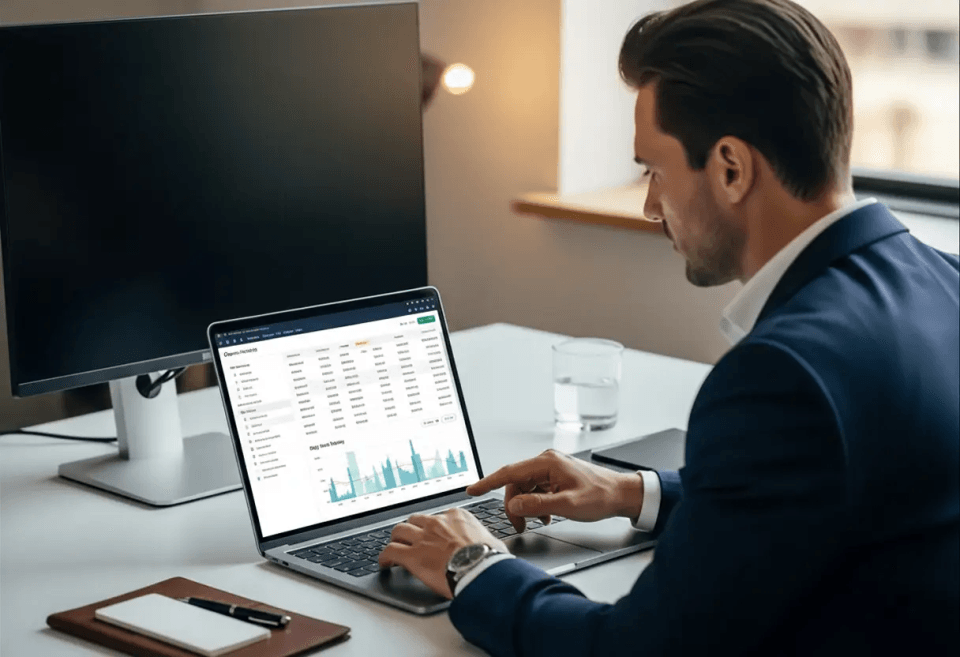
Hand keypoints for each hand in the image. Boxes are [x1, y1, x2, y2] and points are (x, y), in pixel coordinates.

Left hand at [377, 508, 507, 598]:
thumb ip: (484, 539)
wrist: (481, 570)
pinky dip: (385, 556)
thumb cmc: (490, 559)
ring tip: (395, 547)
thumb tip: (491, 547)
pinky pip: (391, 551)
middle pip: (415, 520)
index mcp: (457, 516)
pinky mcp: (412, 555)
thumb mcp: (492, 541)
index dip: (432, 527)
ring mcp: (423, 538)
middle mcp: (437, 523)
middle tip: (410, 538)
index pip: (438, 517)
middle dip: (411, 529)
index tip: (432, 534)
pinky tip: (385, 563)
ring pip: (399, 531)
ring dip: (396, 539)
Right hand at [467, 449, 643, 531]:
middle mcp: (546, 462)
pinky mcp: (555, 477)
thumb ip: (538, 505)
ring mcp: (551, 469)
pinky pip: (536, 490)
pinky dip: (536, 504)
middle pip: (516, 483)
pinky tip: (546, 515)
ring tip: (539, 521)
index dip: (488, 482)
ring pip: (525, 488)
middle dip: (515, 505)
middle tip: (520, 524)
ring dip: (527, 506)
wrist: (622, 495)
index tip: (472, 490)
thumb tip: (514, 504)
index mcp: (547, 463)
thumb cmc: (601, 496)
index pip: (509, 472)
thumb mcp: (568, 505)